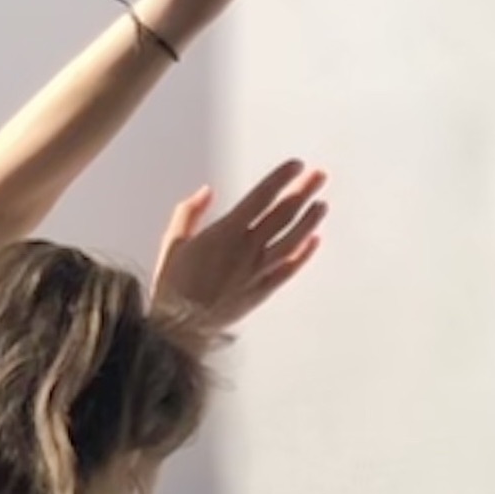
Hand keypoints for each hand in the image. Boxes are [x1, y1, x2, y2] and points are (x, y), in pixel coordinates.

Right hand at [151, 160, 327, 330]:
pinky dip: (303, 254)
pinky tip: (314, 241)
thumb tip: (208, 191)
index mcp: (225, 232)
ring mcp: (258, 271)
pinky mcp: (262, 291)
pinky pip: (289, 269)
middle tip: (320, 176)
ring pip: (292, 240)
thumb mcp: (173, 242)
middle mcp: (247, 249)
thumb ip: (189, 213)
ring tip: (322, 205)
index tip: (296, 165)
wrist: (179, 328)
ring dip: (310, 220)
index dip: (281, 179)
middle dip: (303, 192)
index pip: (261, 197)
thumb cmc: (173, 285)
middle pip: (283, 214)